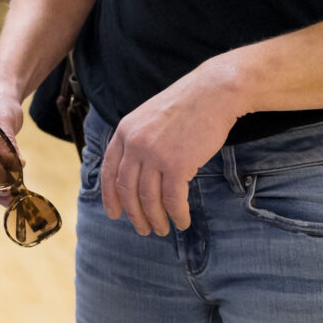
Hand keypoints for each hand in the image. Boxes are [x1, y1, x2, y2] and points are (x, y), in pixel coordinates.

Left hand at [99, 64, 241, 235]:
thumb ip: (138, 141)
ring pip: (149, 198)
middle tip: (143, 229)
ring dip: (155, 219)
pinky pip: (173, 199)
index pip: (109, 171)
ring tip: (162, 229)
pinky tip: (182, 221)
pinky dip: (177, 214)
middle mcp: (134, 144)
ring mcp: (154, 154)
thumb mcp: (149, 118)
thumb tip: (135, 173)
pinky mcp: (177, 164)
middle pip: (127, 189)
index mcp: (124, 132)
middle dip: (134, 214)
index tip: (114, 214)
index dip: (110, 197)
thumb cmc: (186, 106)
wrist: (213, 93)